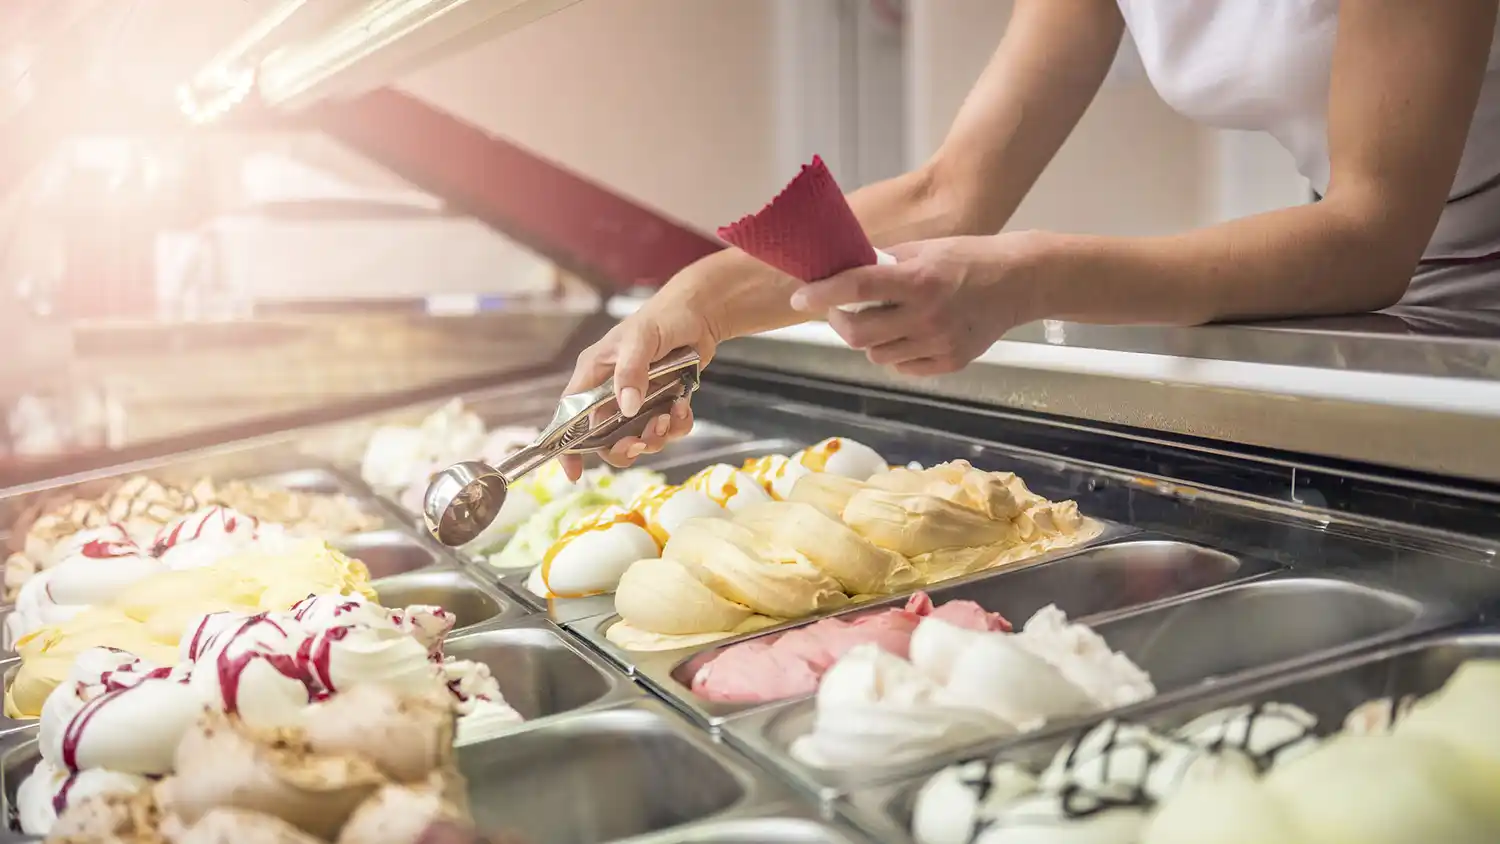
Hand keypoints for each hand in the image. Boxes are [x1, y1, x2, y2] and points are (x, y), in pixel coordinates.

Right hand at [559, 282, 722, 479]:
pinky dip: (676, 426)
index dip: (567, 447)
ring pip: (638, 437)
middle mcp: (611, 391)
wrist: (700, 314)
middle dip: (624, 446)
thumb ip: (630, 372)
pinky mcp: (662, 403)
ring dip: (655, 437)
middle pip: (604, 438)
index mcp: (594, 375)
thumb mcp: (641, 340)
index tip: (574, 473)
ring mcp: (637, 399)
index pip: (569, 416)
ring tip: (669, 417)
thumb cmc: (662, 318)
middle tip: (642, 441)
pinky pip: (665, 429)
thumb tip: (626, 409)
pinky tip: (683, 408)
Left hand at [788, 234, 1044, 375]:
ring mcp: (939, 344)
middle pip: (858, 334)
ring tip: (882, 320)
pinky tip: (905, 335)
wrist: (1019, 281)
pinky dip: (894, 353)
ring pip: (877, 355)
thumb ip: (885, 264)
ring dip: (868, 339)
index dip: (822, 294)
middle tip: (838, 311)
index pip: (856, 287)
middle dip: (839, 323)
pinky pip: (903, 367)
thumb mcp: (925, 249)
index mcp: (919, 280)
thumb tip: (842, 272)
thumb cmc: (968, 259)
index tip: (800, 296)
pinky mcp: (950, 363)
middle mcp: (927, 315)